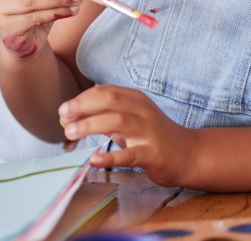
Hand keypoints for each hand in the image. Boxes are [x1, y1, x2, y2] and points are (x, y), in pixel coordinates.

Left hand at [58, 84, 189, 185]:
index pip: (104, 91)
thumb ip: (106, 116)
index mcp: (135, 99)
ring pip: (116, 122)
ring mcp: (148, 132)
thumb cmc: (153, 136)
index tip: (64, 110)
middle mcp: (142, 110)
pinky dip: (109, 157)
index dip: (81, 99)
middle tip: (63, 117)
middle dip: (82, 106)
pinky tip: (93, 159)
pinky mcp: (152, 154)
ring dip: (89, 126)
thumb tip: (72, 118)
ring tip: (70, 133)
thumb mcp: (131, 119)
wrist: (188, 154)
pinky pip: (129, 154)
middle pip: (109, 100)